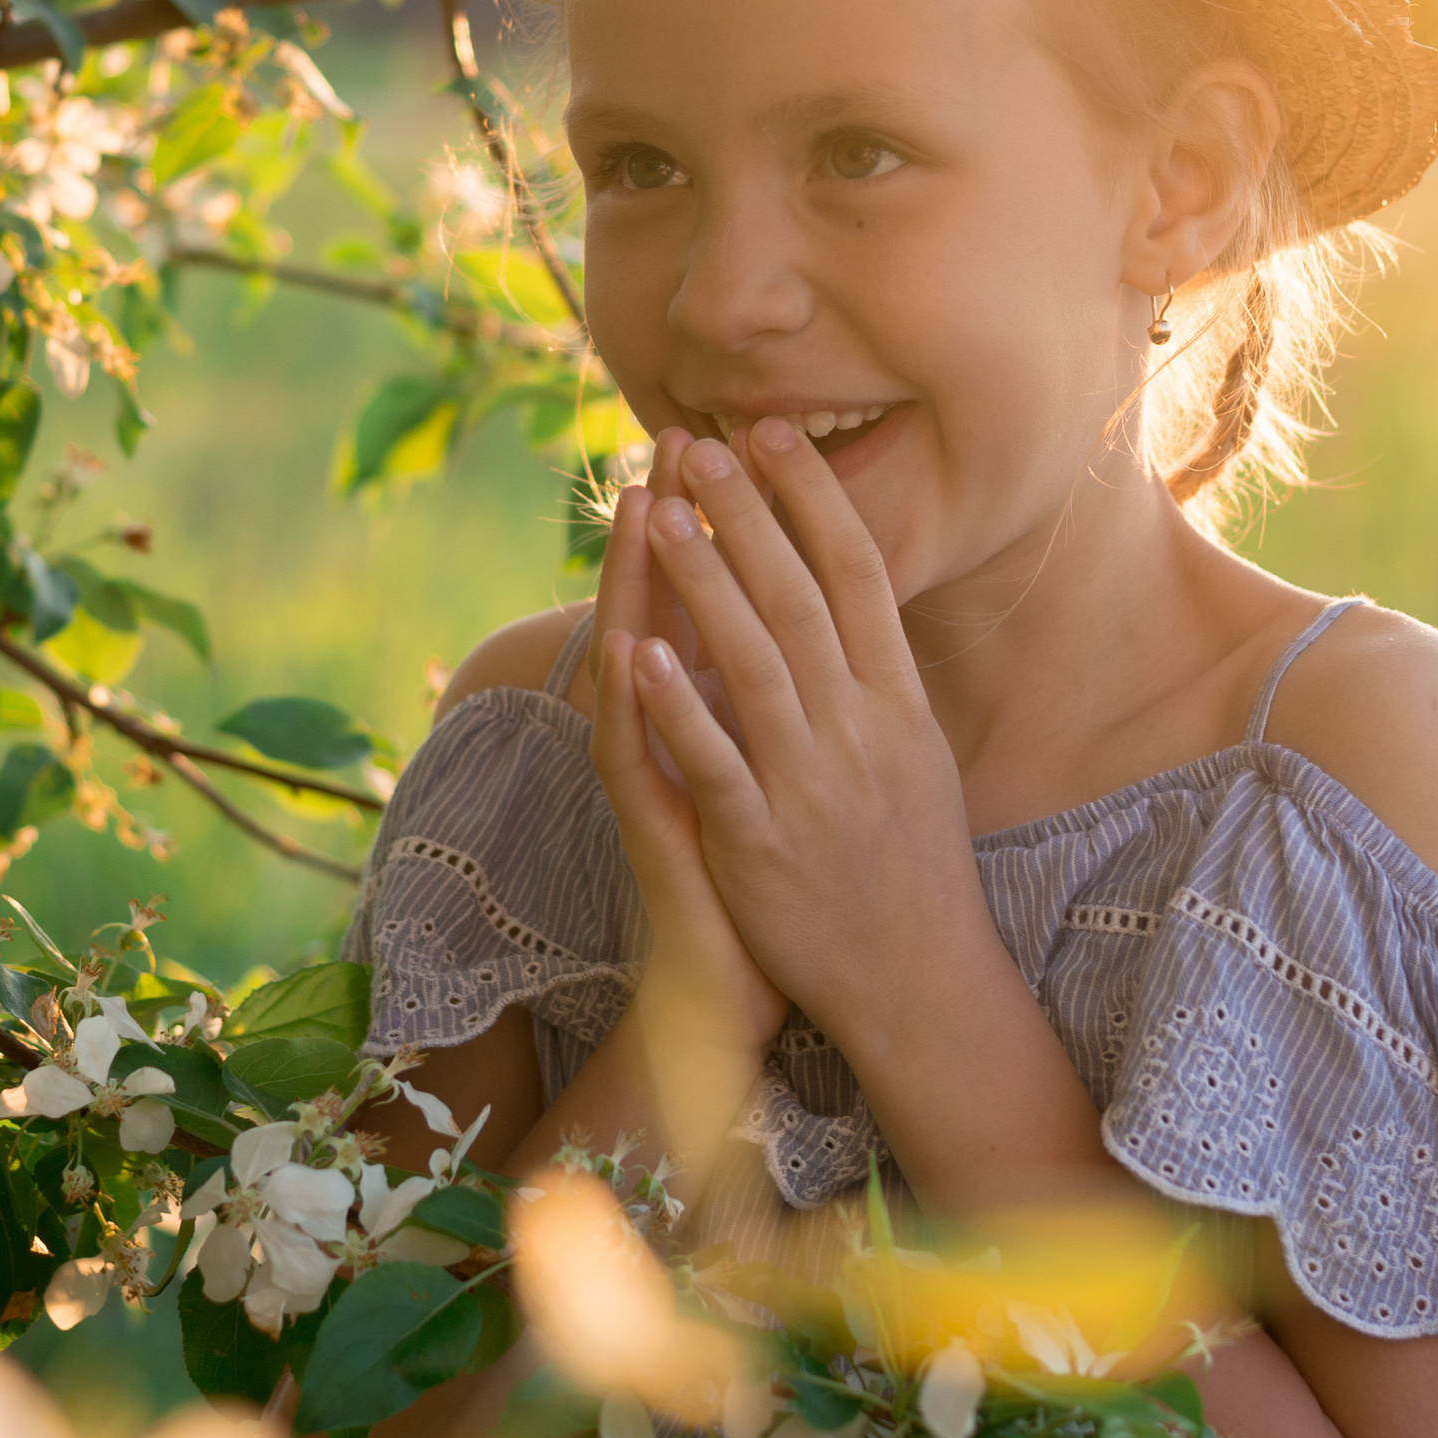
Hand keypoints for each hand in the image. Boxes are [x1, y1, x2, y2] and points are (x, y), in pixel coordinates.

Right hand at [591, 431, 790, 1071]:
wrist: (732, 995)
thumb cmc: (768, 877)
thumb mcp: (778, 766)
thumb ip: (777, 693)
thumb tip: (808, 616)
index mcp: (708, 712)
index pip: (709, 597)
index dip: (722, 522)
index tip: (736, 442)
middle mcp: (669, 735)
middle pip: (662, 608)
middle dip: (675, 524)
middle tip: (674, 442)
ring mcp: (655, 780)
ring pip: (637, 665)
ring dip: (640, 587)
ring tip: (644, 510)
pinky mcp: (656, 834)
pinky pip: (639, 761)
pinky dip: (638, 706)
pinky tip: (629, 650)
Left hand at [620, 421, 998, 1051]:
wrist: (919, 983)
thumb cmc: (913, 864)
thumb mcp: (919, 755)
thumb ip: (883, 676)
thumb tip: (858, 592)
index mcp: (900, 702)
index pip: (858, 573)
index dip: (813, 498)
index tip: (772, 436)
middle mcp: (862, 732)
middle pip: (801, 600)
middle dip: (749, 517)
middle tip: (701, 447)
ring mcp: (813, 787)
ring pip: (755, 664)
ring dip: (704, 583)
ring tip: (660, 515)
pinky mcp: (764, 845)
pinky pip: (716, 763)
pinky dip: (680, 707)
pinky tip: (640, 654)